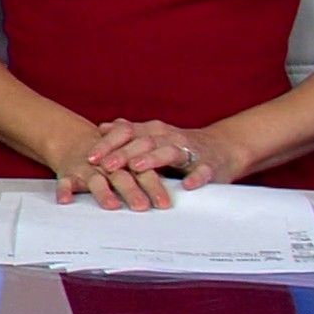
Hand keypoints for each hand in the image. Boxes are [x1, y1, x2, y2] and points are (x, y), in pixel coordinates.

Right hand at [49, 122, 169, 211]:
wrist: (73, 139)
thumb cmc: (110, 157)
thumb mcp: (129, 161)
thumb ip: (146, 176)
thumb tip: (179, 191)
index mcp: (127, 158)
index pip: (143, 171)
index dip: (154, 186)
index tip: (164, 205)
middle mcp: (108, 163)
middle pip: (122, 175)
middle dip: (131, 191)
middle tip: (142, 207)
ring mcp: (87, 167)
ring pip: (96, 179)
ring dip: (103, 192)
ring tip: (111, 206)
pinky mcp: (69, 172)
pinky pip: (65, 181)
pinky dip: (64, 190)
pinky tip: (65, 201)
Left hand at [88, 118, 227, 193]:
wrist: (223, 148)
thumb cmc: (181, 146)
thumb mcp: (154, 137)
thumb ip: (130, 134)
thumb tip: (102, 128)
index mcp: (155, 131)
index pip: (127, 133)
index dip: (108, 144)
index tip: (90, 157)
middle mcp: (170, 137)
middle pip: (144, 141)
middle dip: (123, 153)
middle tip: (106, 166)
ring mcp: (190, 150)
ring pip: (169, 151)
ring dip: (152, 159)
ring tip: (137, 167)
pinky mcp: (210, 165)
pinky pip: (203, 171)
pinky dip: (196, 177)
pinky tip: (187, 186)